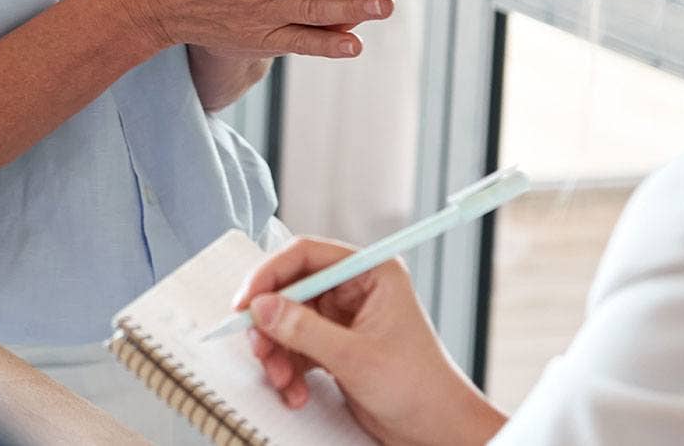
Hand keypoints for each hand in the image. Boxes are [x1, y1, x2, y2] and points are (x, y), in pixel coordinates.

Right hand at [233, 237, 504, 445]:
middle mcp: (355, 289)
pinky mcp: (336, 346)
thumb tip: (261, 307)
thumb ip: (304, 330)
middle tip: (259, 348)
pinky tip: (295, 391)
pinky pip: (297, 347)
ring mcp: (344, 319)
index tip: (246, 301)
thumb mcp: (355, 357)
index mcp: (371, 273)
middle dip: (271, 322)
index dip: (271, 274)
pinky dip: (289, 369)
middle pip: (292, 289)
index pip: (307, 255)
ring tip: (282, 379)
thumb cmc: (417, 387)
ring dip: (278, 352)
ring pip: (289, 321)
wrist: (436, 431)